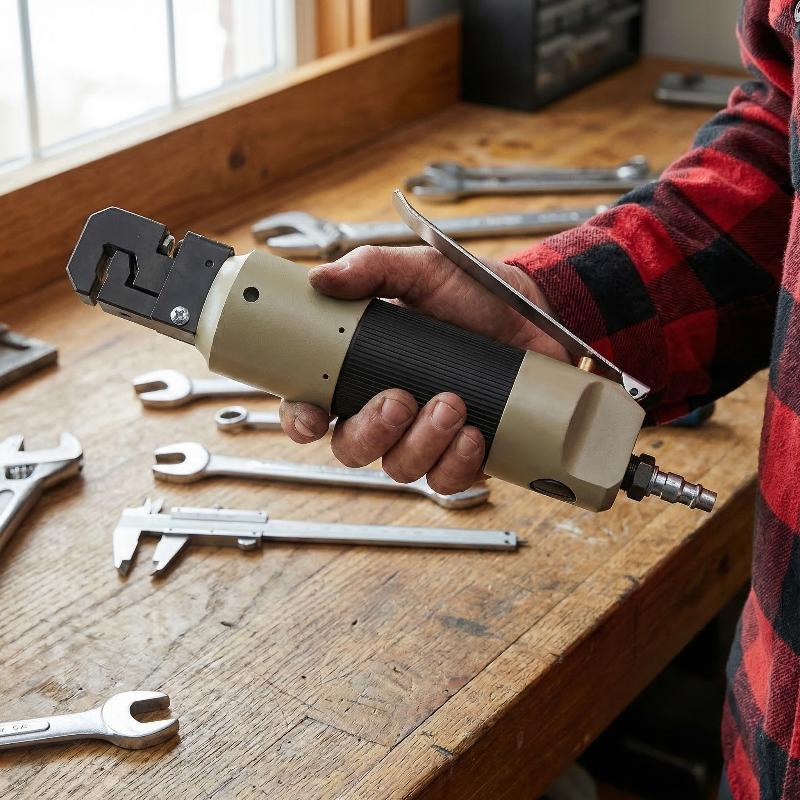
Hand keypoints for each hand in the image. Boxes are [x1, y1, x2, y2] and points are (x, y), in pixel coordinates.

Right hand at [280, 245, 568, 493]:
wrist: (536, 309)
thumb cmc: (473, 292)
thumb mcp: (422, 269)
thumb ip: (372, 268)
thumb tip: (321, 279)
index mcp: (361, 371)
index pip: (312, 408)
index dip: (301, 421)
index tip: (313, 418)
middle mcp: (388, 411)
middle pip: (351, 449)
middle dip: (371, 432)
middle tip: (400, 400)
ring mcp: (426, 436)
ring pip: (400, 468)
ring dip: (422, 442)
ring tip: (453, 402)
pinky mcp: (465, 454)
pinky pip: (448, 481)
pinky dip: (459, 464)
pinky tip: (474, 434)